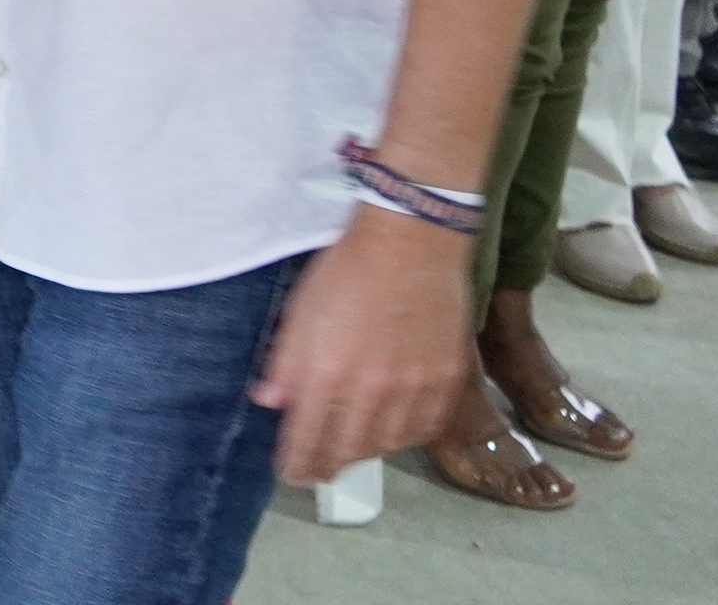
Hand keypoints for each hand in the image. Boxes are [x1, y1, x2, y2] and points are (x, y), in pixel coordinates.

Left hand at [252, 207, 477, 486]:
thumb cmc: (347, 269)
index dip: (296, 464)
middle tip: (317, 473)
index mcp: (328, 374)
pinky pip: (424, 428)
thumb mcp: (301, 311)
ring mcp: (414, 389)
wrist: (412, 241)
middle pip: (347, 451)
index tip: (290, 475)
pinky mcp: (446, 380)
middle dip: (327, 467)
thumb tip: (271, 402)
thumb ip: (286, 363)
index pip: (307, 440)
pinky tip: (392, 433)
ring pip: (386, 445)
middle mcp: (372, 391)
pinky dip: (404, 438)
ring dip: (364, 454)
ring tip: (351, 451)